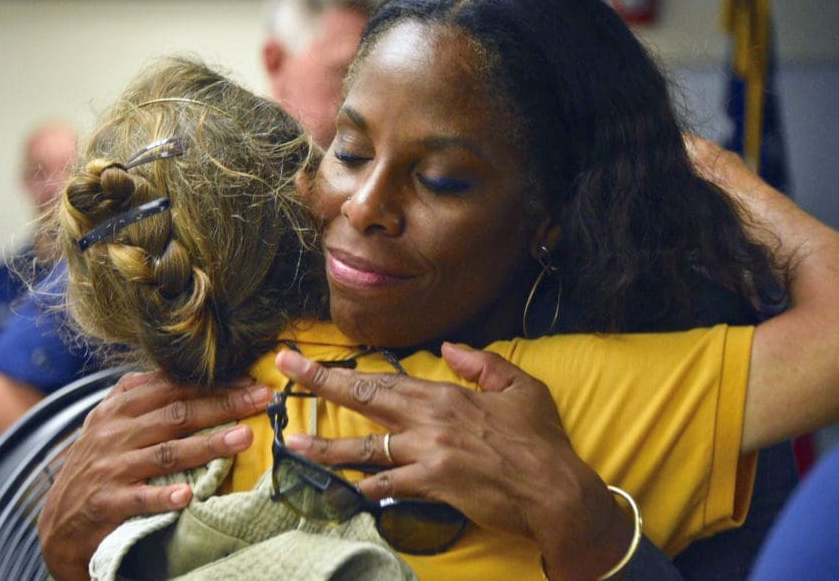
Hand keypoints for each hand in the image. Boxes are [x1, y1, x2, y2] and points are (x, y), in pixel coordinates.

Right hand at [38, 370, 271, 580]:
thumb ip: (138, 394)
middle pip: (177, 414)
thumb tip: (179, 368)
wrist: (60, 520)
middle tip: (261, 400)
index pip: (172, 387)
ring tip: (243, 438)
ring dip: (208, 445)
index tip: (250, 380)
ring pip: (166, 452)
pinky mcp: (107, 502)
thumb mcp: (108, 422)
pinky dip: (163, 496)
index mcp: (118, 407)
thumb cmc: (96, 463)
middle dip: (224, 405)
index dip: (213, 383)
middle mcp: (115, 432)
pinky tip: (188, 496)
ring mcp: (111, 467)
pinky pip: (140, 498)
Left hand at [276, 344, 630, 579]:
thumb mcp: (519, 386)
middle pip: (363, 399)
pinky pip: (388, 486)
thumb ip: (480, 363)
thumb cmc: (540, 439)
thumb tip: (449, 348)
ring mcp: (426, 455)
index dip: (343, 368)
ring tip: (292, 444)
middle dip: (319, 384)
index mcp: (444, 394)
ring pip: (364, 448)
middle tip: (284, 370)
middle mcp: (427, 421)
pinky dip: (368, 487)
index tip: (311, 357)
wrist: (555, 490)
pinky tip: (349, 490)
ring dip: (324, 447)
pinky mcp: (432, 486)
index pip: (383, 376)